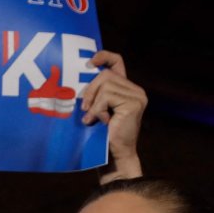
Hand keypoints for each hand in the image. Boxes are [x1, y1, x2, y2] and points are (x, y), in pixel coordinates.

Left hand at [79, 50, 145, 181]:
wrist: (114, 156)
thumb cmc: (101, 134)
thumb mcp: (96, 108)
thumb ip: (94, 93)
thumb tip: (77, 78)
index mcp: (126, 88)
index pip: (117, 62)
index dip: (103, 56)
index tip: (89, 63)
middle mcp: (135, 89)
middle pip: (105, 74)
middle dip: (89, 90)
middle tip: (84, 108)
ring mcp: (137, 95)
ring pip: (105, 84)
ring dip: (93, 102)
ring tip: (92, 118)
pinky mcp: (134, 103)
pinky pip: (107, 96)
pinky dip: (97, 109)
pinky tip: (99, 121)